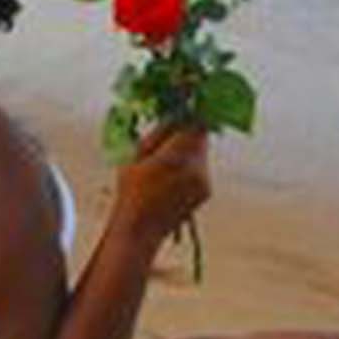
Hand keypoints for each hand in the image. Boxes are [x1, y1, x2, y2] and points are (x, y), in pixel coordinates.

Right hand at [116, 124, 210, 239]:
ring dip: (190, 147)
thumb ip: (158, 134)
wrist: (141, 228)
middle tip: (171, 133)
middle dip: (189, 130)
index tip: (181, 109)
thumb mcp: (136, 154)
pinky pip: (202, 167)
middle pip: (201, 136)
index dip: (189, 114)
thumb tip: (172, 116)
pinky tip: (173, 175)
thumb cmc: (131, 190)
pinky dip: (191, 164)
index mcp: (177, 155)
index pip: (195, 124)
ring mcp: (204, 180)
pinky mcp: (207, 190)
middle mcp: (196, 167)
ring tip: (168, 158)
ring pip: (202, 151)